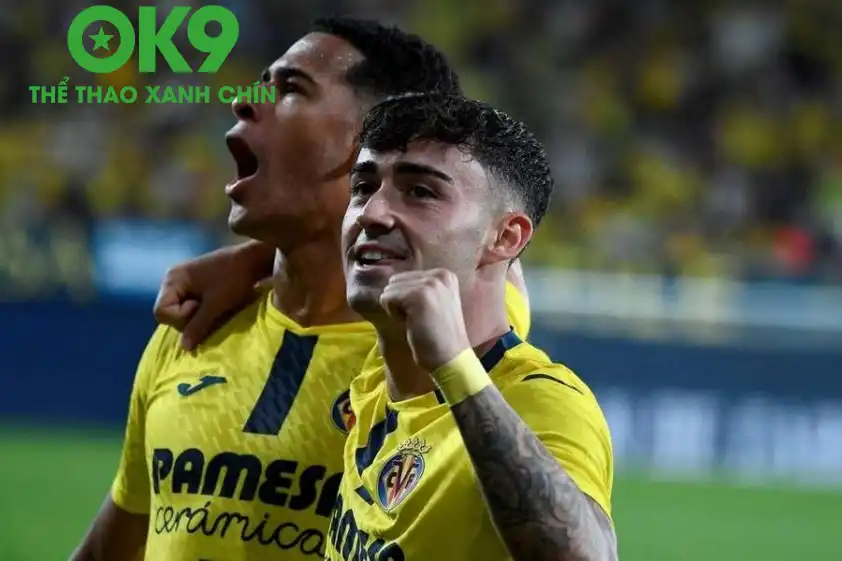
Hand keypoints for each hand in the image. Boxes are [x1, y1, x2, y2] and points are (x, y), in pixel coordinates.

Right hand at [153, 241, 273, 349]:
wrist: (253, 260)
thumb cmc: (233, 279)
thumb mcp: (215, 305)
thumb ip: (197, 326)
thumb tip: (184, 347)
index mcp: (173, 280)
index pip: (161, 311)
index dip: (180, 317)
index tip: (199, 307)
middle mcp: (173, 280)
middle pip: (169, 313)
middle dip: (188, 318)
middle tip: (209, 310)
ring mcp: (184, 282)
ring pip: (181, 311)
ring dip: (197, 316)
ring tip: (214, 308)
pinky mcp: (195, 286)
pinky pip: (190, 305)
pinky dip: (201, 310)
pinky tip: (214, 307)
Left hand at [379, 269, 470, 371]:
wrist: (451, 358)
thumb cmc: (439, 336)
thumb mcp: (435, 302)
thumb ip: (418, 288)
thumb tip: (389, 281)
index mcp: (444, 274)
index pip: (404, 278)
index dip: (407, 300)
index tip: (426, 315)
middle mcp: (439, 274)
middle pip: (395, 281)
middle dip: (400, 303)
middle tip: (421, 320)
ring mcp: (429, 284)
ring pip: (390, 290)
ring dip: (397, 310)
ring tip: (418, 322)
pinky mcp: (418, 295)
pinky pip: (387, 300)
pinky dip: (395, 316)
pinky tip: (413, 325)